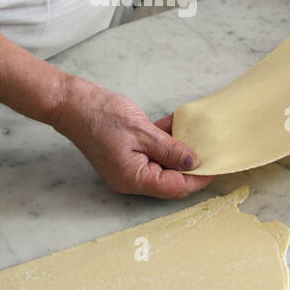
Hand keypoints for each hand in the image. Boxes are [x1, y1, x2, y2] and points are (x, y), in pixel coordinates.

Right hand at [51, 77, 212, 198]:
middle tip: (212, 148)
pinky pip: (151, 152)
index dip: (198, 178)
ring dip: (178, 150)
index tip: (217, 165)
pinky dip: (164, 141)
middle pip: (170, 179)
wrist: (72, 102)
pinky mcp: (126, 153)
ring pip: (163, 164)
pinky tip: (177, 125)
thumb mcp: (142, 131)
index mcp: (134, 178)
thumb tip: (194, 162)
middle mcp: (131, 178)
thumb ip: (170, 149)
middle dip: (191, 165)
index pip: (175, 187)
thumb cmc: (101, 116)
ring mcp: (128, 166)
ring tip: (198, 135)